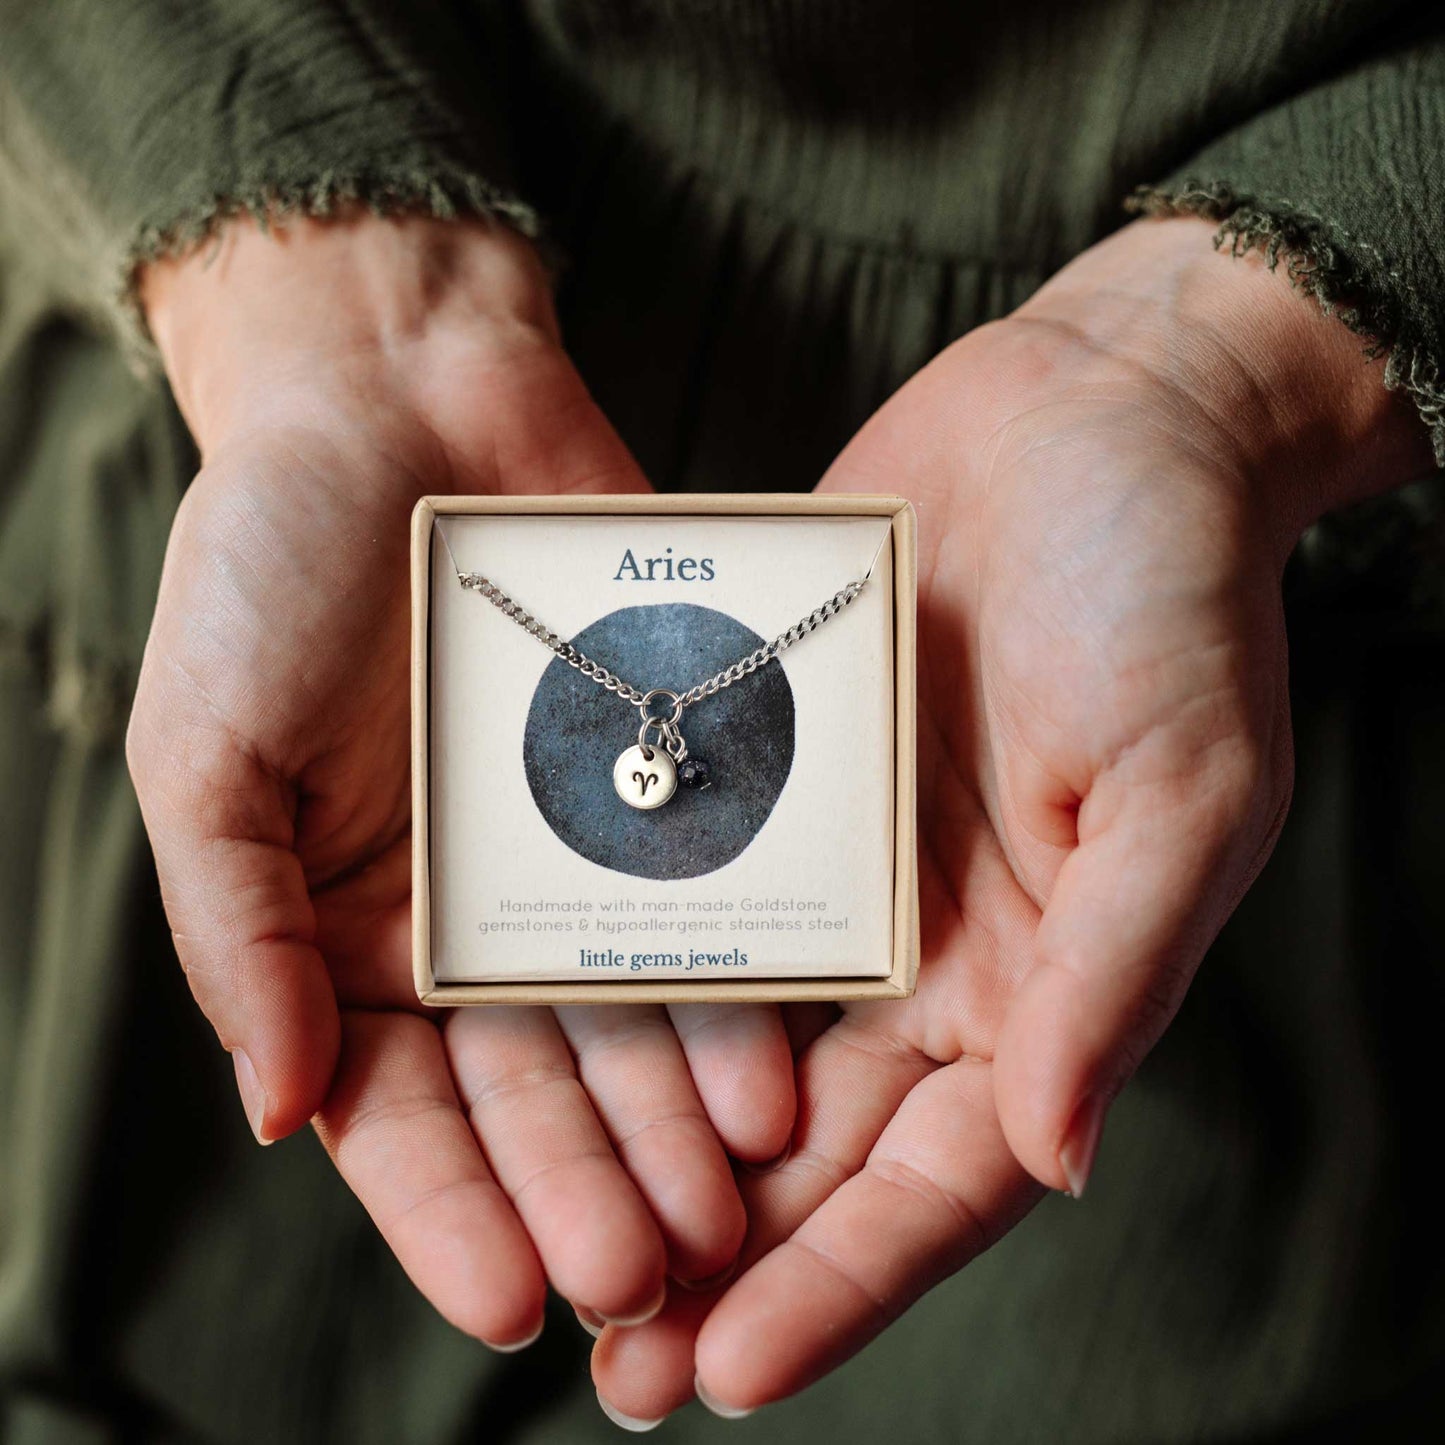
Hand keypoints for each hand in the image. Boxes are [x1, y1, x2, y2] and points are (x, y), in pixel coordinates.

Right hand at [126, 213, 794, 1347]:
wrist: (402, 402)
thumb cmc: (271, 567)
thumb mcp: (206, 751)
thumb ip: (239, 930)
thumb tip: (278, 1110)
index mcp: (347, 940)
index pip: (397, 1115)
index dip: (451, 1212)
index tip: (511, 1300)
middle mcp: (468, 927)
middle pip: (533, 1092)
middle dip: (588, 1186)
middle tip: (652, 1275)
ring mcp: (571, 866)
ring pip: (629, 1025)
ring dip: (673, 1122)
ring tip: (730, 1202)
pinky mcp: (661, 796)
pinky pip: (701, 910)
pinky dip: (732, 993)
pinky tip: (774, 1069)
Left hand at [591, 216, 1432, 1418]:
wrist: (1091, 421)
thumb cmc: (1170, 596)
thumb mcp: (1180, 785)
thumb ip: (1115, 972)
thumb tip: (1054, 1155)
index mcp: (1041, 984)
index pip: (936, 1179)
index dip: (841, 1282)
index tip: (728, 1370)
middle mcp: (935, 956)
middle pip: (817, 1152)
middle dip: (721, 1261)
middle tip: (608, 1364)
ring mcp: (846, 877)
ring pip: (736, 1052)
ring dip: (651, 1153)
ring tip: (550, 1242)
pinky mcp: (777, 787)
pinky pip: (695, 902)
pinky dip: (633, 985)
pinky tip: (540, 1049)